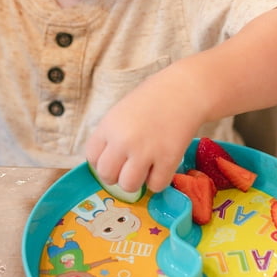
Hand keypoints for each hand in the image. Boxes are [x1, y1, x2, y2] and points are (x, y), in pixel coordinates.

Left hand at [85, 65, 206, 192]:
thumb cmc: (152, 98)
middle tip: (129, 165)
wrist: (184, 91)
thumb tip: (108, 161)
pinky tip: (161, 167)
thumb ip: (112, 135)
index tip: (114, 158)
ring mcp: (145, 151)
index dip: (102, 160)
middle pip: (107, 175)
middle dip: (117, 174)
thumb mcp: (121, 112)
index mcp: (108, 126)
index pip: (92, 157)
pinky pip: (156, 186)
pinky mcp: (168, 160)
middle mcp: (123, 140)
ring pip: (129, 185)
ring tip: (145, 168)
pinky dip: (158, 180)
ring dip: (136, 181)